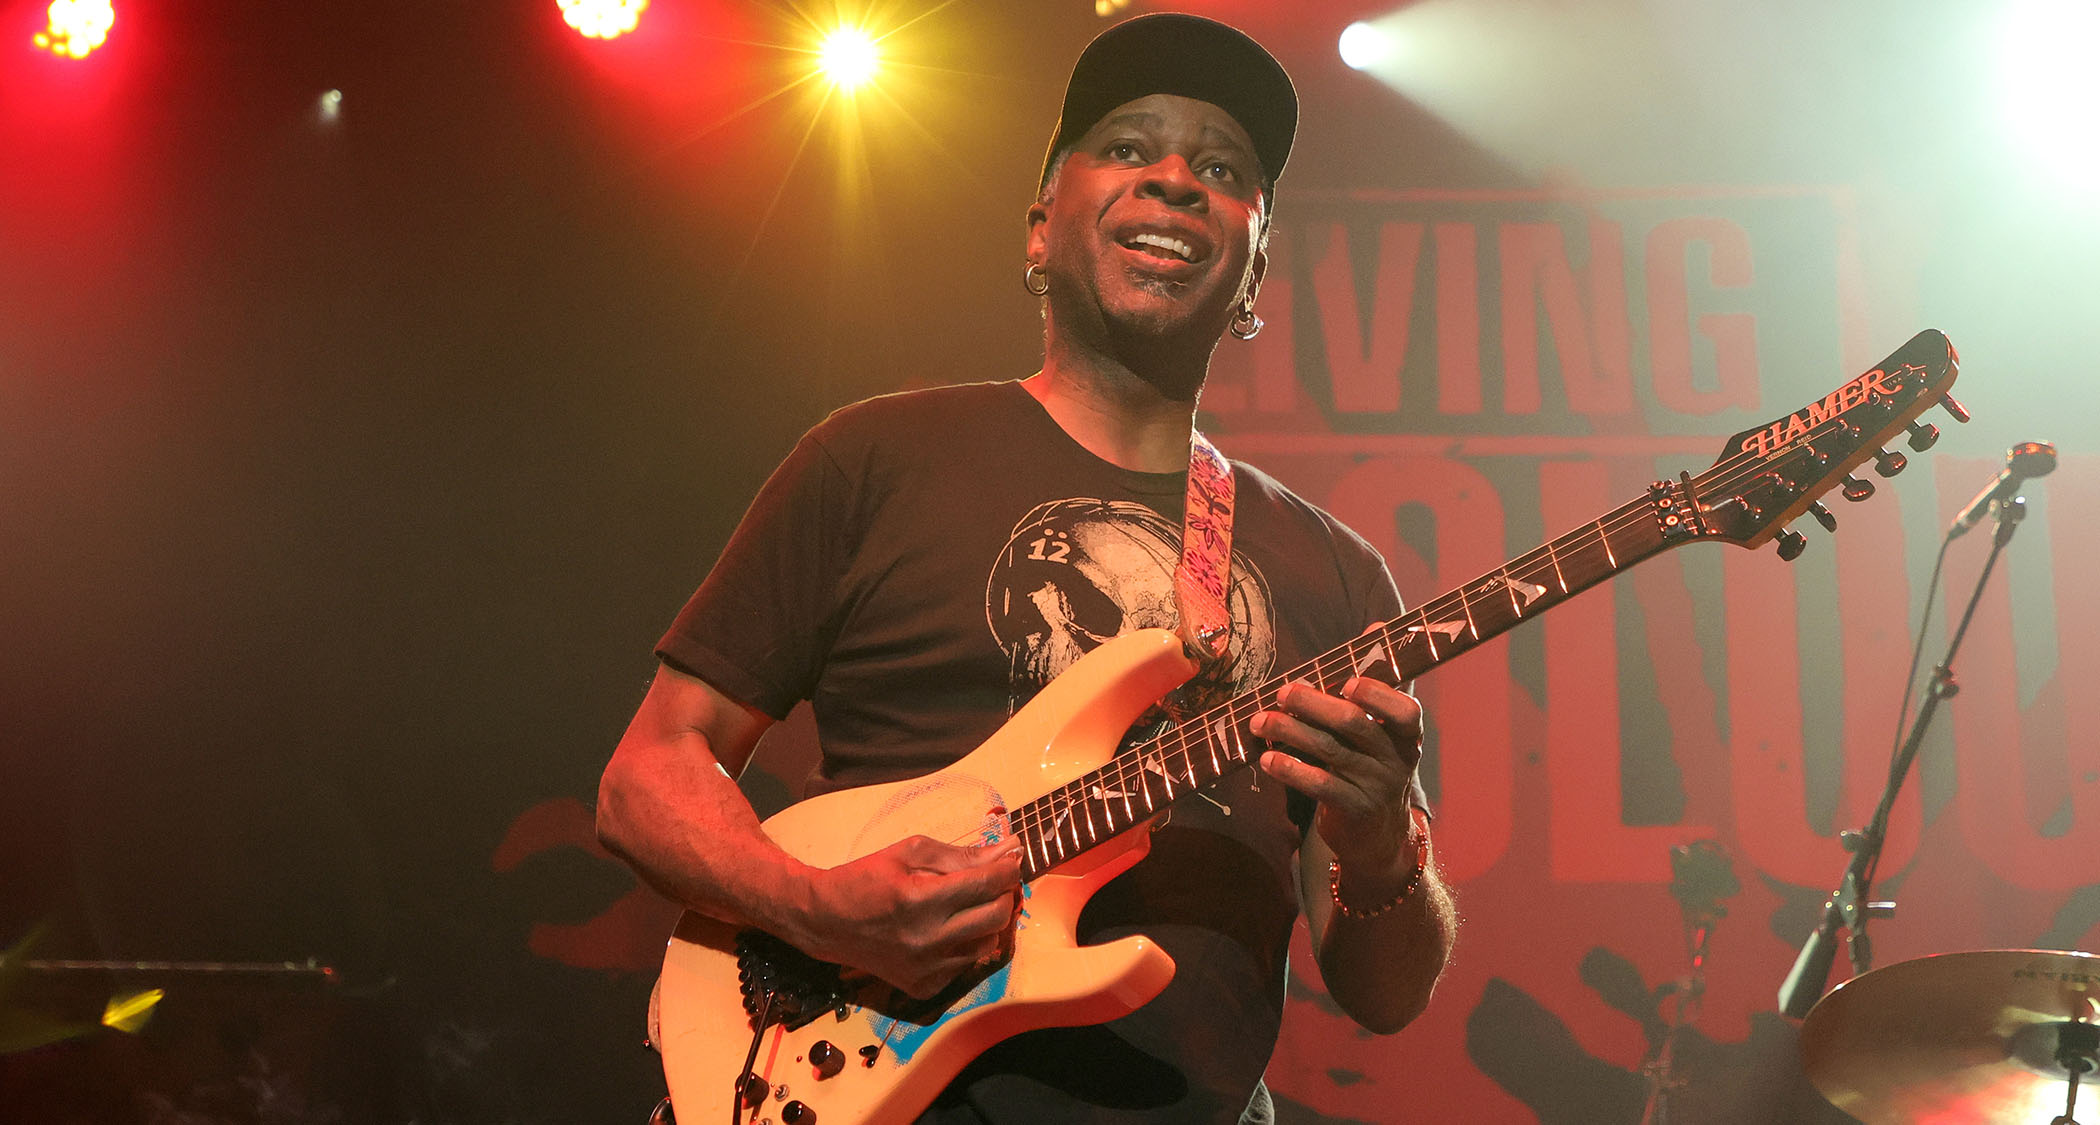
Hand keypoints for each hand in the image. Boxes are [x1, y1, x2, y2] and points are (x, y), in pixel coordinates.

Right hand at [791, 835, 1022, 998]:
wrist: (826, 922)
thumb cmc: (866, 878)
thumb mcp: (909, 852)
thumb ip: (962, 855)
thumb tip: (1009, 851)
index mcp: (919, 899)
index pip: (986, 884)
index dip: (1008, 867)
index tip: (1011, 858)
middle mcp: (926, 939)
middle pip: (997, 915)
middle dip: (1003, 892)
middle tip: (993, 880)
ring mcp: (926, 968)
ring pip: (988, 943)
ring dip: (986, 919)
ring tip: (967, 904)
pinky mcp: (924, 986)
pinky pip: (967, 964)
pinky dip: (966, 943)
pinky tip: (946, 929)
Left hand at [1254, 672, 1423, 885]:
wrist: (1379, 839)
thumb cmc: (1367, 775)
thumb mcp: (1375, 748)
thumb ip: (1352, 719)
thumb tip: (1301, 686)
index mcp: (1406, 737)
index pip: (1406, 711)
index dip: (1377, 694)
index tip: (1346, 682)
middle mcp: (1396, 760)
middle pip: (1354, 723)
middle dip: (1313, 703)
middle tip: (1282, 694)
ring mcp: (1378, 787)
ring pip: (1330, 749)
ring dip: (1290, 731)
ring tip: (1260, 722)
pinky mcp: (1356, 810)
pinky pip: (1319, 785)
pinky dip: (1290, 769)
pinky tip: (1267, 760)